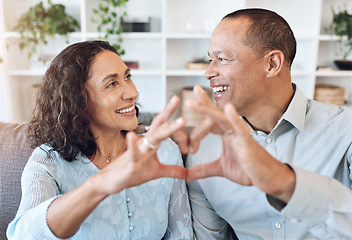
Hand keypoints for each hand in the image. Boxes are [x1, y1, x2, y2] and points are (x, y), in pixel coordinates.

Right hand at [94, 96, 187, 195]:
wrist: (110, 182)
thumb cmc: (132, 174)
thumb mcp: (156, 172)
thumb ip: (172, 170)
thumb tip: (188, 173)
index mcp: (151, 143)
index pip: (165, 129)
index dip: (179, 132)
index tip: (190, 141)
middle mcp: (145, 143)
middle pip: (159, 125)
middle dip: (168, 111)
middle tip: (177, 98)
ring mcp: (138, 151)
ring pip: (153, 137)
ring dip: (166, 129)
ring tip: (180, 121)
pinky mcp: (130, 162)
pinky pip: (132, 152)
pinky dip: (132, 144)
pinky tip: (132, 136)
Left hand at [186, 85, 294, 201]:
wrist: (269, 178)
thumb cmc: (249, 170)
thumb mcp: (222, 169)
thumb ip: (204, 170)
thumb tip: (188, 174)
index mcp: (227, 135)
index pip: (212, 121)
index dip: (200, 115)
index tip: (188, 112)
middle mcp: (233, 131)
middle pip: (216, 114)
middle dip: (205, 102)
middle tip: (195, 89)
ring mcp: (241, 135)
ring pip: (223, 118)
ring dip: (208, 109)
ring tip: (196, 98)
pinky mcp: (248, 143)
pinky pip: (241, 129)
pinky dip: (234, 118)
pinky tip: (227, 108)